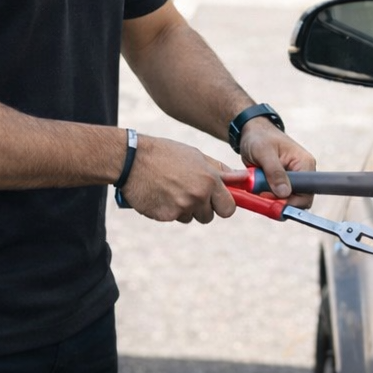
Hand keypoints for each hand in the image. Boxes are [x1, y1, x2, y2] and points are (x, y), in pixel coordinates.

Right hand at [120, 135, 235, 222]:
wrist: (132, 160)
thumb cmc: (165, 154)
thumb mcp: (195, 156)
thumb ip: (218, 170)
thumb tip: (241, 179)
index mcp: (209, 180)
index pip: (229, 208)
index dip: (222, 206)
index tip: (216, 202)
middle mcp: (199, 195)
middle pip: (210, 216)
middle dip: (202, 208)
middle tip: (187, 192)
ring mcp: (182, 207)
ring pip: (191, 218)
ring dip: (184, 209)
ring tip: (170, 189)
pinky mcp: (166, 216)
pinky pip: (174, 218)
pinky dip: (168, 210)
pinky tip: (159, 194)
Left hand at [238, 121, 316, 207]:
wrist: (251, 132)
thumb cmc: (259, 137)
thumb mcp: (264, 152)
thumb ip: (274, 172)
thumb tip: (284, 193)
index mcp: (304, 164)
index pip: (306, 193)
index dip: (291, 202)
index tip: (272, 200)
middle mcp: (302, 173)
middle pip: (297, 200)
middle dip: (278, 201)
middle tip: (260, 195)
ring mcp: (292, 179)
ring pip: (285, 200)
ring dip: (270, 199)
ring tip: (256, 188)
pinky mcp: (281, 183)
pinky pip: (277, 197)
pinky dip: (266, 196)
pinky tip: (256, 188)